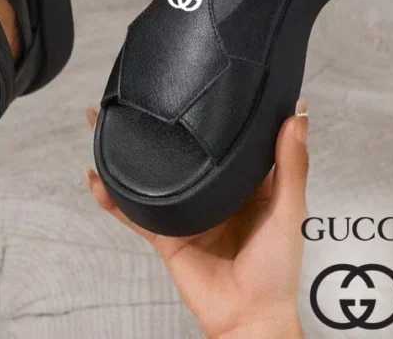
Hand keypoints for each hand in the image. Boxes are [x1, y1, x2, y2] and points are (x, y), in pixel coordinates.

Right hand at [86, 101, 309, 338]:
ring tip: (99, 123)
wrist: (248, 316)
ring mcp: (181, 208)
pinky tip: (94, 176)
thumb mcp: (289, 210)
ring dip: (122, 150)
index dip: (203, 108)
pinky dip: (111, 196)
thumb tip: (298, 113)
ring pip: (147, 173)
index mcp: (238, 179)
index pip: (218, 134)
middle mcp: (207, 187)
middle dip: (150, 123)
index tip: (188, 77)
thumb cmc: (276, 268)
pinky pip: (132, 211)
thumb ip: (291, 165)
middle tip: (131, 94)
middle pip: (174, 149)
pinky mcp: (163, 231)